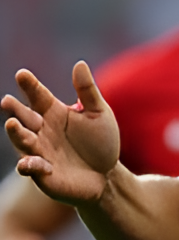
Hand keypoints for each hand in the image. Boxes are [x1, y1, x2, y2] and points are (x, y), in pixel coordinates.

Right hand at [2, 63, 118, 205]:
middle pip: (24, 117)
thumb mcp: (99, 114)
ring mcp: (40, 151)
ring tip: (13, 125)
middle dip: (15, 110)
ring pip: (23, 141)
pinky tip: (33, 161)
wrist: (107, 175)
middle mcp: (41, 130)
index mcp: (53, 112)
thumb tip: (80, 64)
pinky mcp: (43, 173)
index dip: (30, 85)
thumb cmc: (101, 142)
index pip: (38, 95)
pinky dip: (30, 164)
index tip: (22, 74)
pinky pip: (31, 168)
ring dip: (17, 134)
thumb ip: (88, 91)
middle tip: (7, 101)